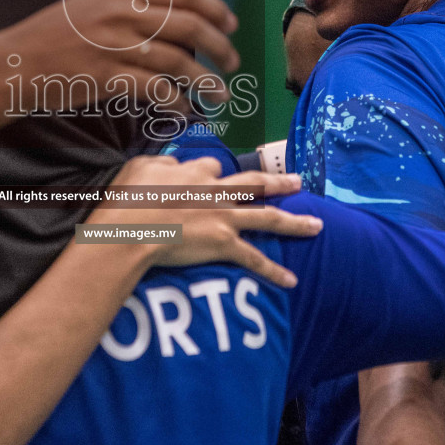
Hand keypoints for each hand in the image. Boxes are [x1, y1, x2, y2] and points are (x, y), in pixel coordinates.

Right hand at [0, 0, 239, 112]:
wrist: (14, 61)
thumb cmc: (52, 36)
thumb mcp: (92, 4)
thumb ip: (129, 6)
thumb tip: (171, 18)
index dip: (215, 7)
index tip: (230, 24)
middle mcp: (121, 12)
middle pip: (189, 25)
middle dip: (220, 45)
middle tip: (233, 61)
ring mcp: (114, 44)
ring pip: (178, 60)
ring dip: (206, 79)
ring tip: (219, 93)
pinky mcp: (106, 76)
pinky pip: (155, 89)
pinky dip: (176, 100)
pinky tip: (184, 109)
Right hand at [83, 154, 319, 286]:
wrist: (131, 228)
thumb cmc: (128, 199)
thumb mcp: (140, 167)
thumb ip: (162, 164)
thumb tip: (172, 166)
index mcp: (195, 171)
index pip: (213, 167)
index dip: (213, 174)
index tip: (208, 181)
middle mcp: (216, 191)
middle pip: (255, 183)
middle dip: (278, 182)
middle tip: (298, 181)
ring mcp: (224, 217)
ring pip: (267, 216)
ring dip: (294, 220)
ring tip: (316, 224)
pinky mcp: (224, 243)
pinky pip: (254, 259)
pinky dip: (273, 271)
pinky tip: (291, 280)